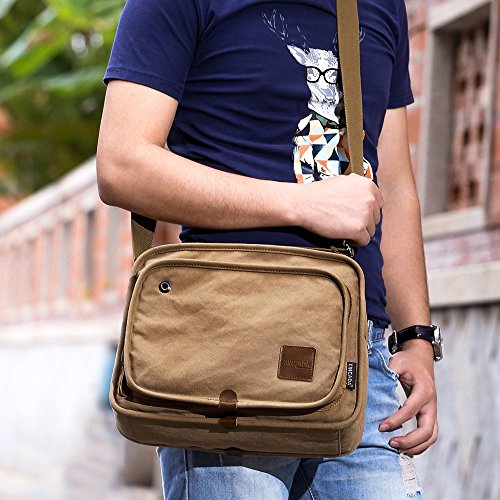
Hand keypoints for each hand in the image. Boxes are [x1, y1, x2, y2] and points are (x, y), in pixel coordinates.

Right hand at [296, 174, 383, 245]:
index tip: (356, 215)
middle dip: (363, 222)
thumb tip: (365, 199)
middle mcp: (370, 198)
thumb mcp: (343, 182)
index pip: (378, 204)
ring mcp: (365, 214)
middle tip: (347, 223)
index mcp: (368, 185)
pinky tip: (343, 236)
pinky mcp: (359, 229)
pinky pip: (364, 241)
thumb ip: (358, 189)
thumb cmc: (318, 194)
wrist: (304, 203)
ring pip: (370, 231)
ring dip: (358, 232)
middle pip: (375, 218)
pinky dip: (355, 241)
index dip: (367, 211)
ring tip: (342, 228)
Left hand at [378, 340, 437, 455]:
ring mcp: (432, 411)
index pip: (411, 410)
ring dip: (416, 447)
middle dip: (410, 441)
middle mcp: (431, 404)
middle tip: (390, 444)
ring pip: (431, 436)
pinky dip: (420, 445)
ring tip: (397, 451)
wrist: (421, 359)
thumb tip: (369, 382)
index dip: (396, 420)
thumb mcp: (397, 362)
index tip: (381, 427)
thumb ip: (388, 372)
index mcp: (424, 390)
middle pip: (427, 430)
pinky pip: (429, 435)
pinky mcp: (430, 416)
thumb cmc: (408, 362)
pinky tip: (405, 449)